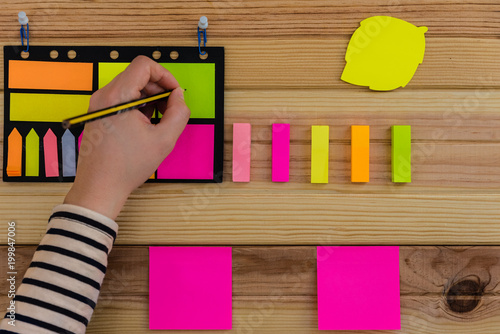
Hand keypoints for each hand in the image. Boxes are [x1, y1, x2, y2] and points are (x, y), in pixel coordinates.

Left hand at [64, 56, 189, 219]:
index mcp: (117, 96)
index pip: (144, 65)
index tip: (174, 93)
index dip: (165, 75)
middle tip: (171, 109)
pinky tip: (146, 125)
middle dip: (159, 88)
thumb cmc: (126, 166)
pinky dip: (138, 105)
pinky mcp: (98, 114)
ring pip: (130, 86)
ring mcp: (98, 104)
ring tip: (159, 120)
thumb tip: (179, 97)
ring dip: (150, 98)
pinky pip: (122, 99)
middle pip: (137, 74)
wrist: (100, 187)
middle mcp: (104, 95)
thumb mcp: (164, 140)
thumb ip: (178, 113)